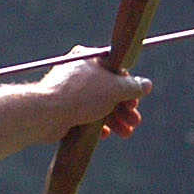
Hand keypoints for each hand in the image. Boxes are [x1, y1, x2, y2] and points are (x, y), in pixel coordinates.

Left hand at [38, 46, 153, 137]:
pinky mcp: (62, 106)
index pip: (116, 70)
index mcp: (88, 58)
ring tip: (126, 133)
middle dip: (124, 109)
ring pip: (97, 104)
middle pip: (108, 89)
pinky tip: (106, 134)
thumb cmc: (81, 95)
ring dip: (114, 119)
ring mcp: (69, 90)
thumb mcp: (115, 89)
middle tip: (134, 122)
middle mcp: (78, 71)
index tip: (135, 103)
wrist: (47, 113)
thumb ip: (133, 87)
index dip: (129, 88)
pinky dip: (96, 124)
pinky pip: (84, 114)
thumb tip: (146, 85)